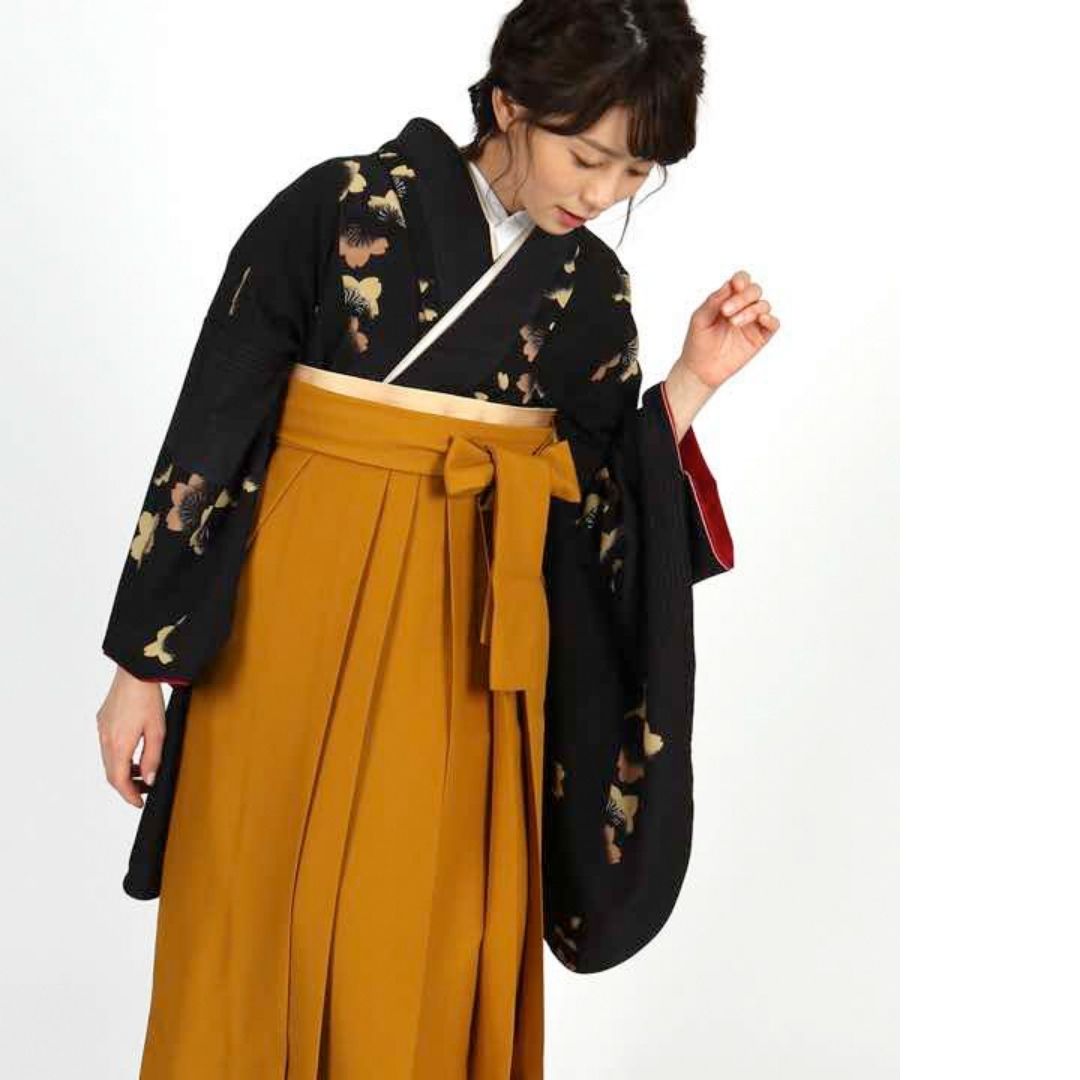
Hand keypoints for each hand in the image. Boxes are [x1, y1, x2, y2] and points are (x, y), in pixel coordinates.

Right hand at [96, 666, 165, 807]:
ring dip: (123, 772)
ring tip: (143, 774)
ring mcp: (101, 729)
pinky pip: (107, 747)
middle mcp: (106, 739)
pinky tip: (134, 754)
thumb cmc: (149, 698)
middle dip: (126, 786)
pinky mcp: (102, 721)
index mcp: (119, 744)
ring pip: (108, 761)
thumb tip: (149, 780)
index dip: (129, 795)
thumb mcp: (158, 730)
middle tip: (142, 793)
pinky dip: (119, 757)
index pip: (120, 780)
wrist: (134, 672)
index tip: (139, 804)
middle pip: (111, 773)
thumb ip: (153, 757)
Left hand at [679, 270, 780, 388]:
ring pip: (764, 305)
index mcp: (728, 299)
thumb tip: (730, 284)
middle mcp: (743, 308)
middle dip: (743, 297)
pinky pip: (773, 324)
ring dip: (750, 310)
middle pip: (755, 290)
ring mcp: (752, 323)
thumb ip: (714, 300)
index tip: (734, 288)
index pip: (742, 280)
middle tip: (726, 311)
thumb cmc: (698, 342)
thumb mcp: (700, 318)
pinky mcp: (760, 338)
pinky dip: (770, 319)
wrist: (700, 370)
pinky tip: (760, 319)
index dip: (741, 280)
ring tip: (733, 323)